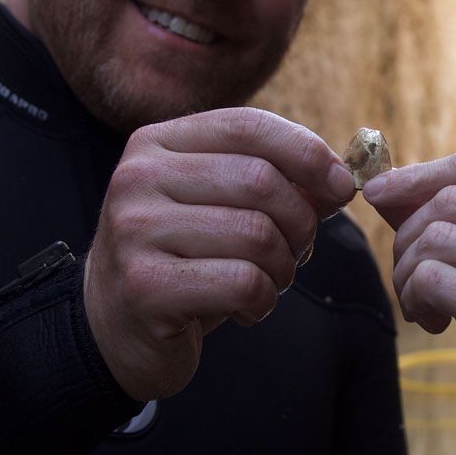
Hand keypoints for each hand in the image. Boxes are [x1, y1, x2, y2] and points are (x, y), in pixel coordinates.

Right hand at [83, 107, 356, 401]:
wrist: (113, 328)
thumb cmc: (181, 260)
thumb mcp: (220, 207)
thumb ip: (275, 183)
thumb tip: (342, 179)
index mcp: (156, 143)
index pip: (249, 125)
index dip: (308, 152)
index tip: (342, 186)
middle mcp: (137, 177)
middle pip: (260, 181)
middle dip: (300, 220)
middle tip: (298, 250)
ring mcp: (136, 231)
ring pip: (256, 234)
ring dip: (283, 266)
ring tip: (269, 282)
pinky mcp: (145, 286)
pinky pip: (242, 282)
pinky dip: (263, 300)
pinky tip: (248, 309)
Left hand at [363, 151, 455, 454]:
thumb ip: (454, 214)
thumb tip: (382, 183)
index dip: (417, 176)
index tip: (378, 194)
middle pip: (447, 202)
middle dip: (408, 238)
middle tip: (413, 278)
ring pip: (433, 240)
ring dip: (409, 275)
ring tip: (425, 305)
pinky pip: (430, 280)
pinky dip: (416, 301)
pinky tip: (436, 324)